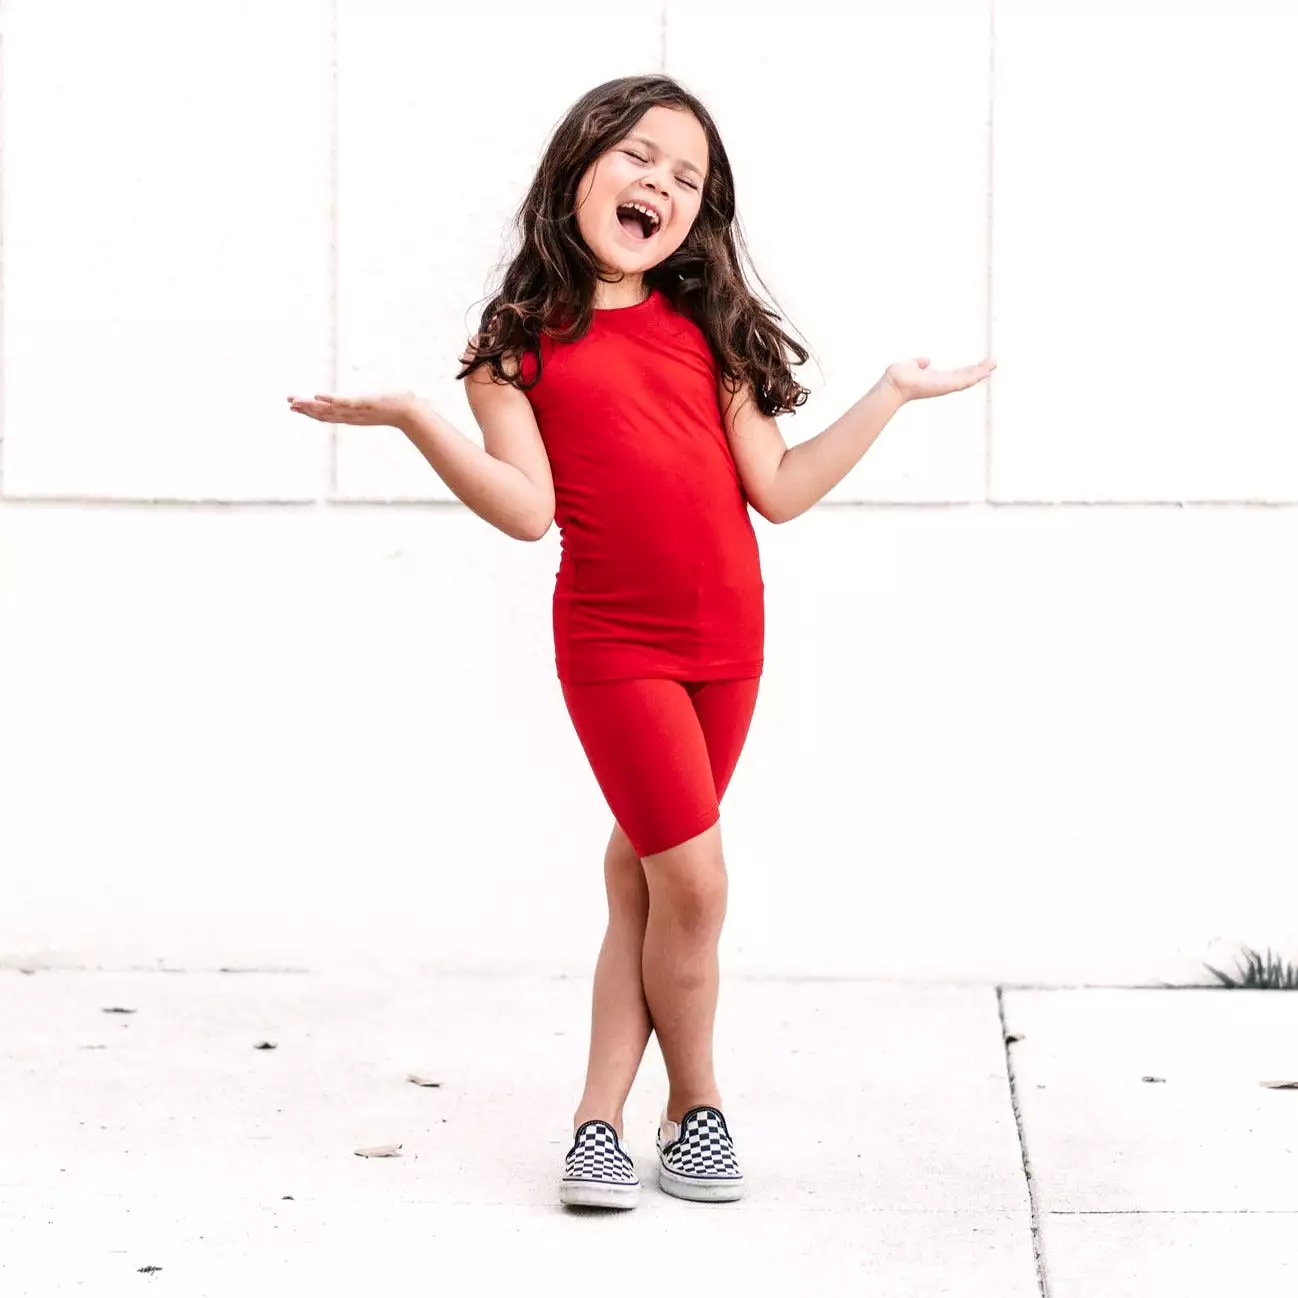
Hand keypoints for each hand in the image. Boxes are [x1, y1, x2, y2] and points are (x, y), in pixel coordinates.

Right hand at [286, 390, 417, 426]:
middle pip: (323, 415)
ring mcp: (356, 412)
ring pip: (328, 411)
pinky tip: (317, 396)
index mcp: (352, 416)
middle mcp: (351, 416)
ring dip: (310, 406)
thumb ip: (367, 403)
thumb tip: (368, 396)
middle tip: (288, 403)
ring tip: (294, 401)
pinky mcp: (362, 405)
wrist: (410, 413)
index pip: (326, 416)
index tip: (295, 406)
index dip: (309, 412)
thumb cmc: (397, 407)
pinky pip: (343, 403)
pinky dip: (330, 401)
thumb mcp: (376, 405)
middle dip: (304, 409)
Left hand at [884, 357, 995, 402]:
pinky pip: (966, 380)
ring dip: (982, 371)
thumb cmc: (899, 377)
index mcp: (936, 378)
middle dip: (979, 370)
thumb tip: (925, 360)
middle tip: (992, 364)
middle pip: (966, 376)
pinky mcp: (948, 385)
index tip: (978, 365)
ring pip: (969, 378)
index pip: (956, 374)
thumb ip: (919, 363)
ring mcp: (946, 385)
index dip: (967, 369)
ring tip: (993, 364)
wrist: (896, 383)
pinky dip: (977, 374)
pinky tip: (987, 370)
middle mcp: (943, 383)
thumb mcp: (912, 365)